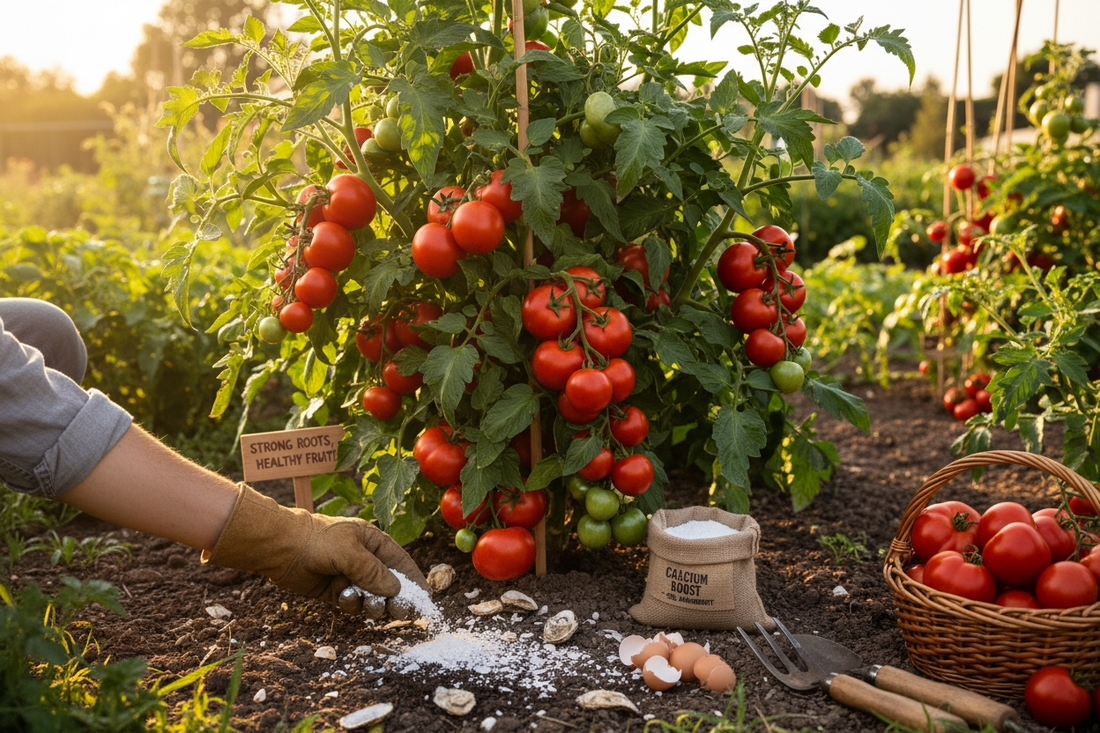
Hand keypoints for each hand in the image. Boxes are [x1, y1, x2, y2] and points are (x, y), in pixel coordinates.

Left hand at [274, 511, 426, 603]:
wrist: (283, 548)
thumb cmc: (318, 541)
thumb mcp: (350, 552)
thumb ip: (373, 572)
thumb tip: (396, 589)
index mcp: (374, 543)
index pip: (402, 563)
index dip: (415, 581)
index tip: (425, 599)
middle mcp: (366, 560)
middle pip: (390, 585)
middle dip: (395, 600)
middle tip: (398, 612)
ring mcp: (351, 577)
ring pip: (372, 599)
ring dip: (371, 604)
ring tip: (366, 602)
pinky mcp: (337, 591)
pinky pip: (353, 605)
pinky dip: (351, 605)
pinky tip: (342, 597)